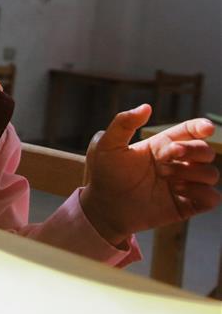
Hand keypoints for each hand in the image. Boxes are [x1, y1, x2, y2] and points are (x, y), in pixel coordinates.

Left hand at [80, 104, 219, 245]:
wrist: (103, 207)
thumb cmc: (104, 174)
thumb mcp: (107, 145)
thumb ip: (123, 123)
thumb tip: (146, 107)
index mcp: (161, 146)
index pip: (190, 132)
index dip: (201, 127)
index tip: (206, 128)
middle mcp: (176, 164)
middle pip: (205, 151)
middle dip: (193, 151)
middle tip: (170, 156)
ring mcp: (183, 184)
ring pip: (211, 173)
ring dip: (194, 174)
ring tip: (167, 179)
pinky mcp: (186, 205)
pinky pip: (212, 197)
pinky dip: (202, 194)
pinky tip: (178, 193)